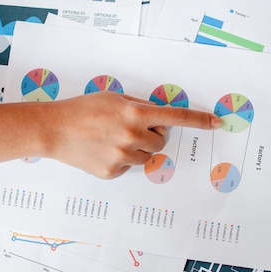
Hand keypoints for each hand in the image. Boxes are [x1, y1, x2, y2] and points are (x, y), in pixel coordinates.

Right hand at [42, 92, 221, 178]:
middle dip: (152, 134)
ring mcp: (122, 157)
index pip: (175, 117)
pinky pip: (130, 166)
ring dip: (138, 148)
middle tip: (131, 127)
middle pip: (161, 140)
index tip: (216, 123)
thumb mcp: (114, 98)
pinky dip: (122, 159)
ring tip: (112, 139)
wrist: (54, 130)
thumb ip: (140, 107)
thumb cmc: (83, 109)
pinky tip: (103, 150)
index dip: (198, 120)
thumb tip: (161, 119)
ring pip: (147, 156)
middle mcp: (131, 136)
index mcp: (134, 113)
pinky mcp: (113, 172)